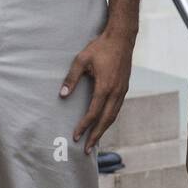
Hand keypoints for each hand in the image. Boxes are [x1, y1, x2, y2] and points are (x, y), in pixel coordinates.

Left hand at [61, 27, 136, 152]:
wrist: (122, 37)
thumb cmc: (100, 47)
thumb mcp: (81, 60)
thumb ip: (72, 79)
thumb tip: (63, 95)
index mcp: (105, 87)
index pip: (93, 113)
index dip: (84, 126)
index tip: (75, 136)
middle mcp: (116, 92)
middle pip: (106, 120)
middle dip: (96, 135)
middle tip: (86, 149)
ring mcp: (122, 90)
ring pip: (113, 115)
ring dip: (104, 129)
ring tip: (94, 140)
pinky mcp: (125, 87)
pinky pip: (117, 108)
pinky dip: (109, 119)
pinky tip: (104, 122)